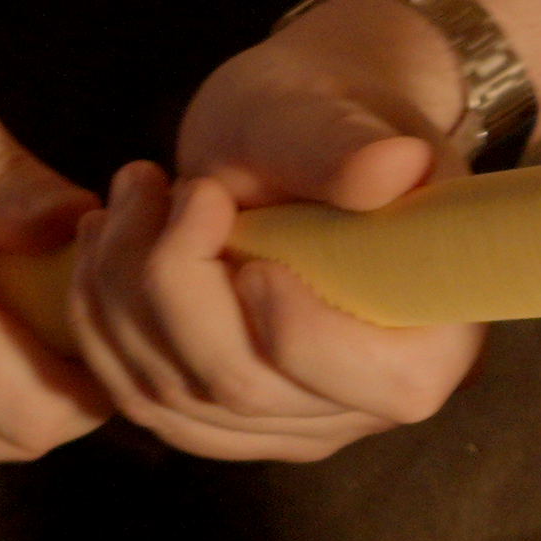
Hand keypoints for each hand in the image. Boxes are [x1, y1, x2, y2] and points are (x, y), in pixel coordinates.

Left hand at [65, 0, 486, 461]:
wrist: (310, 138)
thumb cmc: (331, 121)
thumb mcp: (332, 116)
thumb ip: (350, 148)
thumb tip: (391, 166)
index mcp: (439, 338)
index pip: (375, 379)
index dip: (294, 323)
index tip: (229, 219)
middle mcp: (373, 403)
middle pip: (246, 388)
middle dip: (171, 281)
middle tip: (155, 182)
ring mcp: (297, 423)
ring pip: (176, 398)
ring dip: (120, 294)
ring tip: (126, 198)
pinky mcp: (231, 423)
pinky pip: (144, 401)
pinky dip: (101, 326)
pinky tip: (105, 250)